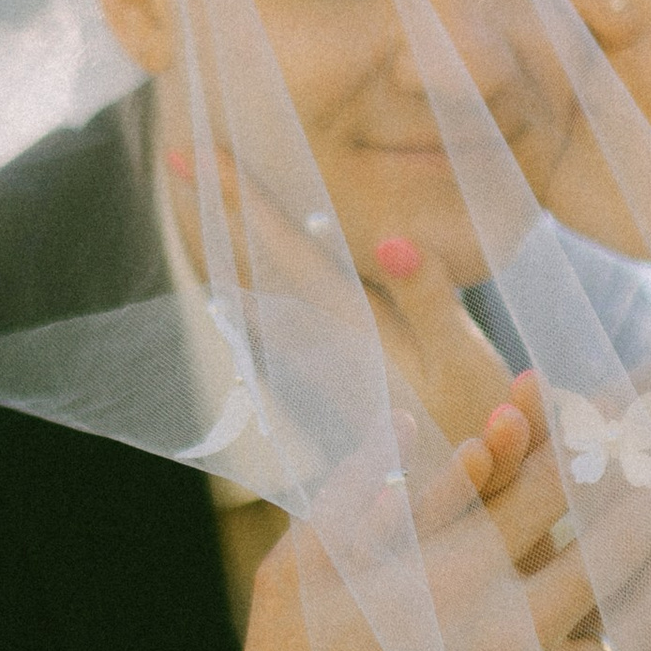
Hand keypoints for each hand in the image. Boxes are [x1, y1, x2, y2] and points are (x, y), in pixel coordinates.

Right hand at [154, 397, 650, 650]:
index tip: (606, 426)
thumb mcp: (300, 571)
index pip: (549, 487)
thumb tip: (404, 422)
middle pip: (616, 546)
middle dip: (649, 496)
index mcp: (448, 578)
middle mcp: (505, 638)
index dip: (587, 444)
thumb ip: (356, 489)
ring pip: (640, 627)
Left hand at [163, 138, 524, 473]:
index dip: (244, 197)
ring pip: (266, 293)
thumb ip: (428, 297)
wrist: (463, 497)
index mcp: (353, 322)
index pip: (286, 246)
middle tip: (176, 159)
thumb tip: (390, 240)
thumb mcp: (463, 358)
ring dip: (234, 248)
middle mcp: (329, 338)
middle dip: (225, 210)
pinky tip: (245, 294)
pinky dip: (259, 294)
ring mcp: (333, 361)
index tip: (193, 153)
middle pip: (261, 263)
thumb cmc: (475, 423)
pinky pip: (286, 323)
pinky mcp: (346, 379)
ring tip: (202, 211)